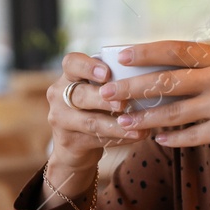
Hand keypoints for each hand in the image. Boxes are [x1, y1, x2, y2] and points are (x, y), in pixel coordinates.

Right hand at [46, 52, 148, 166]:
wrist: (74, 146)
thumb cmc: (94, 108)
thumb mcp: (96, 89)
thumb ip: (113, 80)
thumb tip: (151, 73)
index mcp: (68, 76)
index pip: (71, 63)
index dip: (88, 66)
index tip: (107, 73)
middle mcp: (58, 95)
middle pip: (80, 95)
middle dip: (104, 99)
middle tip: (124, 103)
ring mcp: (61, 119)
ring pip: (91, 122)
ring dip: (116, 124)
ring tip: (139, 126)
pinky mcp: (69, 141)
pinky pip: (97, 140)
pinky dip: (119, 138)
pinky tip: (136, 136)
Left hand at [97, 41, 209, 170]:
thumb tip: (176, 66)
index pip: (177, 49)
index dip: (146, 52)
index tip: (121, 55)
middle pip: (166, 81)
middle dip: (132, 87)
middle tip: (107, 93)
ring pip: (173, 111)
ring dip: (145, 118)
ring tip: (123, 121)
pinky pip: (191, 135)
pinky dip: (172, 138)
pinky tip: (158, 140)